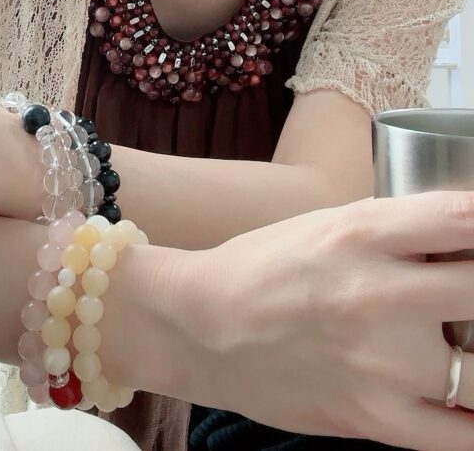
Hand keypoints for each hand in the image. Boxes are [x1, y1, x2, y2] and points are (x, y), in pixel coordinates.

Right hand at [178, 191, 473, 449]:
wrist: (202, 325)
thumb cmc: (266, 266)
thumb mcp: (330, 224)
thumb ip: (400, 232)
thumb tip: (468, 240)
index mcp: (361, 232)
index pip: (465, 219)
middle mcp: (377, 294)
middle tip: (469, 296)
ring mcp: (381, 363)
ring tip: (465, 346)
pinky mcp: (375, 419)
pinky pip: (466, 435)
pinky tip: (467, 395)